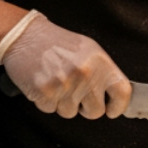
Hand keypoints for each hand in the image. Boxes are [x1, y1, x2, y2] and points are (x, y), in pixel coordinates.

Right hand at [0, 11, 130, 118]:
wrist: (24, 35)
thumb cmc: (58, 44)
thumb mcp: (89, 51)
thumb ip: (103, 73)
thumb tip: (115, 96)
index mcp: (101, 63)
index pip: (122, 93)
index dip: (118, 107)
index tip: (112, 110)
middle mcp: (86, 74)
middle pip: (96, 111)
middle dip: (86, 109)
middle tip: (77, 96)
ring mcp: (65, 84)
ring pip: (70, 113)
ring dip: (63, 104)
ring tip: (57, 84)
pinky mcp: (44, 92)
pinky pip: (50, 110)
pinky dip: (46, 101)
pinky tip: (44, 84)